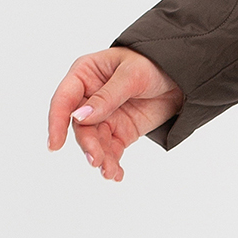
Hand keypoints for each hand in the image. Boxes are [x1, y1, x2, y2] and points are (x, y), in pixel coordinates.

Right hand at [47, 47, 183, 181]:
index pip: (64, 100)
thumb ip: (107, 97)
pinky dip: (112, 163)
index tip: (55, 144)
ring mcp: (104, 116)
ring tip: (109, 171)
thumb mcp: (131, 76)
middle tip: (96, 159)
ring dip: (100, 157)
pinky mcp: (120, 131)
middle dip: (87, 144)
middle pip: (80, 126)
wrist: (182, 76)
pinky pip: (111, 150)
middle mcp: (89, 98)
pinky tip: (116, 174)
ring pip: (94, 141)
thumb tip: (80, 117)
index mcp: (84, 75)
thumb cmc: (152, 63)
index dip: (56, 122)